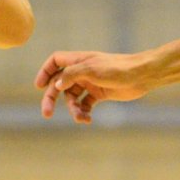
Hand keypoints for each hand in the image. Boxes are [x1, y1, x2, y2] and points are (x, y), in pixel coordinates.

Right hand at [34, 50, 150, 123]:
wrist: (141, 76)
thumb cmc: (117, 68)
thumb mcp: (91, 69)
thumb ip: (71, 75)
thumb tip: (56, 85)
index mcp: (78, 60)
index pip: (55, 62)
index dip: (45, 72)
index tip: (38, 86)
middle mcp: (82, 71)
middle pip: (59, 84)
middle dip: (52, 99)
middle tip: (47, 114)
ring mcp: (90, 83)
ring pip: (72, 98)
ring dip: (73, 109)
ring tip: (80, 118)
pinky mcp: (99, 94)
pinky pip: (85, 104)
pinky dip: (83, 112)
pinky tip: (87, 119)